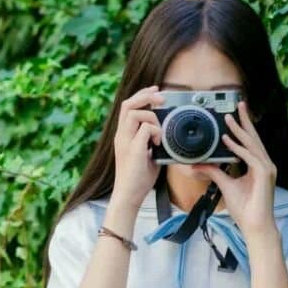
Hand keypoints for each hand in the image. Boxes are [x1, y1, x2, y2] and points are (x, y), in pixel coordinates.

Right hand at [111, 85, 164, 208]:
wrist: (128, 196)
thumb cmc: (138, 179)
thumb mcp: (148, 155)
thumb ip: (152, 143)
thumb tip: (165, 134)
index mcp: (124, 135)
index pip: (128, 107)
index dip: (141, 95)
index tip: (156, 91)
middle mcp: (121, 135)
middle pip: (127, 104)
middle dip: (145, 96)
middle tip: (161, 97)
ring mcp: (125, 142)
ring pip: (134, 113)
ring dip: (151, 116)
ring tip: (160, 130)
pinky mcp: (132, 149)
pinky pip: (144, 129)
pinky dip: (155, 131)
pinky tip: (159, 143)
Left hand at [190, 100, 277, 237]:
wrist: (255, 225)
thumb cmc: (245, 209)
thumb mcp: (226, 185)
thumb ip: (215, 173)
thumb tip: (199, 165)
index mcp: (259, 166)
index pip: (250, 143)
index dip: (243, 128)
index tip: (234, 116)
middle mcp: (265, 164)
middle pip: (254, 138)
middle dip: (245, 121)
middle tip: (238, 104)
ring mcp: (267, 169)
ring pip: (252, 145)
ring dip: (240, 130)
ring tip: (229, 119)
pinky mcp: (264, 175)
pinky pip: (250, 157)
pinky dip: (238, 148)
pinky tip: (228, 140)